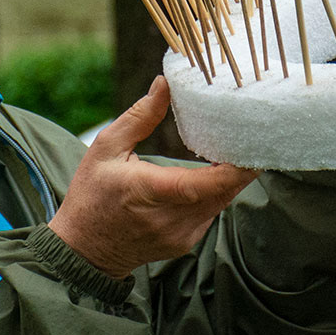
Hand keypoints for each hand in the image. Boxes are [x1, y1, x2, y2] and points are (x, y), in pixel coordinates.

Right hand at [47, 77, 258, 278]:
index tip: (251, 147)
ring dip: (229, 179)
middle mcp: (168, 219)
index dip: (234, 169)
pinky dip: (215, 193)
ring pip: (220, 202)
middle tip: (251, 137)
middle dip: (240, 166)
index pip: (202, 184)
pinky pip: (210, 213)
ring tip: (236, 150)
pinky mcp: (184, 243)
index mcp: (148, 191)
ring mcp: (179, 235)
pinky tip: (211, 175)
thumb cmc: (91, 195)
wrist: (84, 250)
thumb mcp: (105, 148)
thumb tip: (164, 84)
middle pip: (221, 192)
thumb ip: (139, 117)